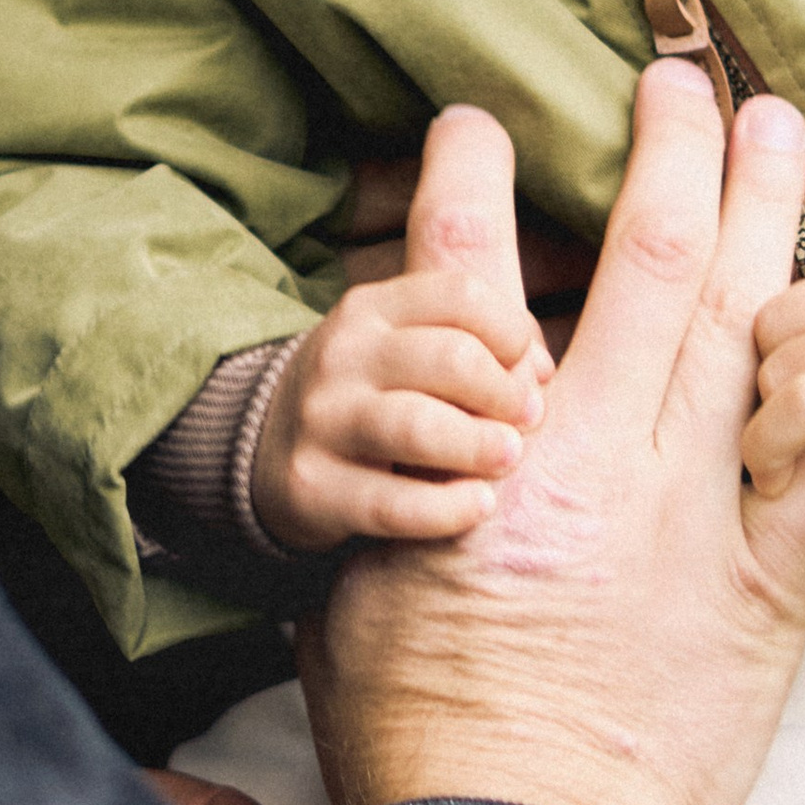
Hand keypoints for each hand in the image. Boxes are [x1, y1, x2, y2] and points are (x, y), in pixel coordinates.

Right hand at [253, 232, 551, 551]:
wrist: (263, 450)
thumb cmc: (372, 395)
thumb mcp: (404, 341)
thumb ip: (474, 337)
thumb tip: (541, 368)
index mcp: (373, 308)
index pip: (463, 296)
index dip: (514, 332)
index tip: (531, 369)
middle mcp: (343, 356)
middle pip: (452, 359)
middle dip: (506, 393)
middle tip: (530, 421)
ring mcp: (322, 421)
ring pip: (419, 428)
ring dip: (481, 447)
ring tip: (508, 459)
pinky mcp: (310, 487)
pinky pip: (392, 505)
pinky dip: (447, 509)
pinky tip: (477, 507)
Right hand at [301, 70, 804, 804]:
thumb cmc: (423, 743)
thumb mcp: (362, 597)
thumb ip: (394, 504)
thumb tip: (403, 459)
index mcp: (488, 466)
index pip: (469, 289)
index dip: (465, 193)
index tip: (468, 121)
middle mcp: (599, 465)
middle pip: (648, 270)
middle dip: (669, 157)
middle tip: (684, 80)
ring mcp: (697, 517)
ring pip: (746, 326)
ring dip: (765, 216)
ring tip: (778, 133)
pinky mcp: (767, 584)